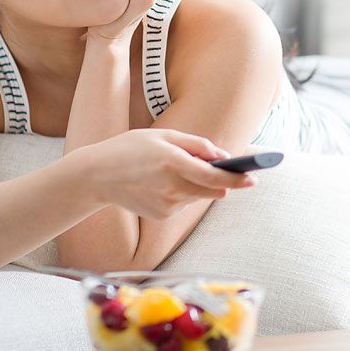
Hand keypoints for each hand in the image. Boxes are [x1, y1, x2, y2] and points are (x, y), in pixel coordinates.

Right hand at [72, 128, 254, 219]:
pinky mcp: (161, 215)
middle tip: (235, 173)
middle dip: (223, 182)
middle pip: (212, 190)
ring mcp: (166, 204)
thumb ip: (196, 144)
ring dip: (198, 185)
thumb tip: (223, 156)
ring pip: (197, 196)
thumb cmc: (130, 148)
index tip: (254, 179)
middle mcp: (171, 186)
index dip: (236, 179)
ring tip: (173, 171)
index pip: (214, 176)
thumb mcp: (163, 135)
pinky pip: (183, 203)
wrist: (96, 176)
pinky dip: (181, 193)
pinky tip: (160, 183)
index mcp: (172, 162)